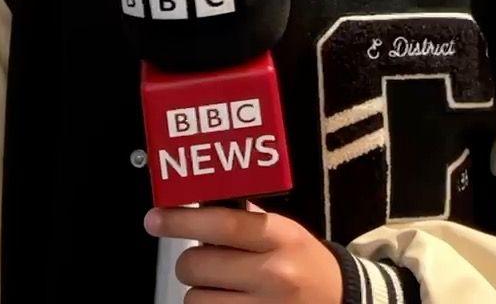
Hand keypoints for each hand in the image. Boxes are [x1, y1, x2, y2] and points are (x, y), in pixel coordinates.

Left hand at [145, 203, 342, 302]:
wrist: (340, 300)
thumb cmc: (304, 262)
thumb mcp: (285, 231)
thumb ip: (245, 217)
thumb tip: (196, 201)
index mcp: (280, 238)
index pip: (222, 225)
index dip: (181, 221)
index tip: (155, 219)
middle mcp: (274, 275)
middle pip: (196, 266)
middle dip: (191, 262)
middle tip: (205, 261)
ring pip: (195, 300)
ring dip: (199, 292)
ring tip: (222, 287)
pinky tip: (227, 301)